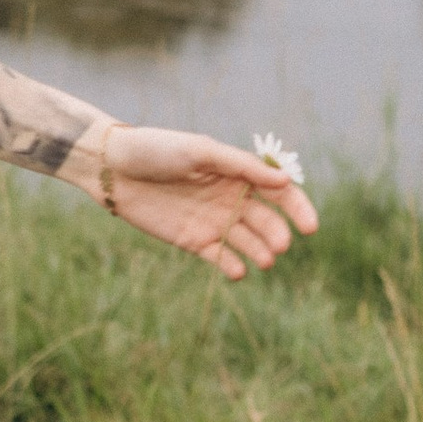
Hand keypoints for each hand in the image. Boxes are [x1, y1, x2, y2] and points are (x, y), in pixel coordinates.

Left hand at [75, 125, 315, 278]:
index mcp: (236, 173)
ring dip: (260, 252)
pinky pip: (221, 258)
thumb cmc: (157, 150)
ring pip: (248, 242)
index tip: (310, 227)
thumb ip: (241, 166)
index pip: (278, 192)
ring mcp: (213, 220)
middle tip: (279, 245)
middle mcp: (230, 198)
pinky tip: (239, 271)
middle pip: (266, 220)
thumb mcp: (200, 151)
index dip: (298, 208)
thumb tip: (284, 182)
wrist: (112, 168)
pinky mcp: (193, 240)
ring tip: (265, 260)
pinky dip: (233, 266)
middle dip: (278, 234)